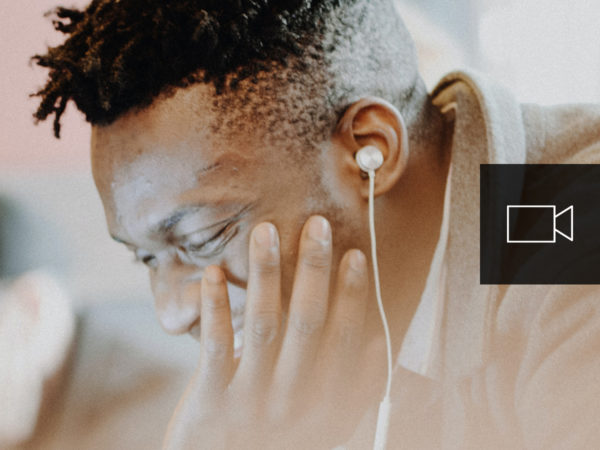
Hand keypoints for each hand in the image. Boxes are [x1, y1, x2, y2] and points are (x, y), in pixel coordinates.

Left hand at [163, 216, 384, 449]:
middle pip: (308, 323)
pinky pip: (216, 347)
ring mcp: (253, 400)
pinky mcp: (213, 402)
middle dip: (313, 269)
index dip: (351, 295)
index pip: (346, 338)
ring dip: (266, 275)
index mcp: (327, 402)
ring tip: (265, 231)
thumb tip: (379, 343)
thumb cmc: (279, 440)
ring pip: (264, 326)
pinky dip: (215, 307)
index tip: (354, 254)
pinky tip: (214, 273)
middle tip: (316, 224)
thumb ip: (355, 387)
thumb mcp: (326, 423)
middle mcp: (294, 399)